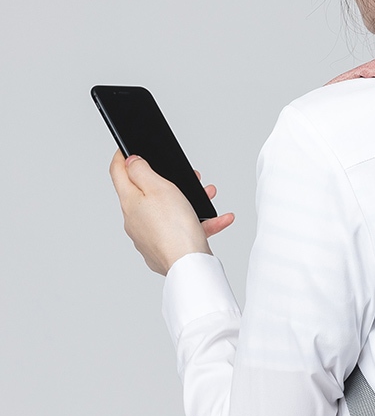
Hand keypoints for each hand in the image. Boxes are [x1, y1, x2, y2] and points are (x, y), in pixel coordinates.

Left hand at [109, 150, 234, 275]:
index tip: (127, 148)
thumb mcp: (158, 187)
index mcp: (129, 203)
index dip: (122, 156)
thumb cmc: (174, 229)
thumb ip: (142, 171)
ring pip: (169, 213)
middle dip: (168, 181)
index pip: (117, 172)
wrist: (188, 266)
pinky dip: (200, 224)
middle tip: (184, 176)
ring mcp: (150, 238)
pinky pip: (182, 232)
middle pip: (148, 193)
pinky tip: (216, 221)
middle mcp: (135, 221)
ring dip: (188, 202)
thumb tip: (131, 161)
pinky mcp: (166, 251)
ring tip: (206, 197)